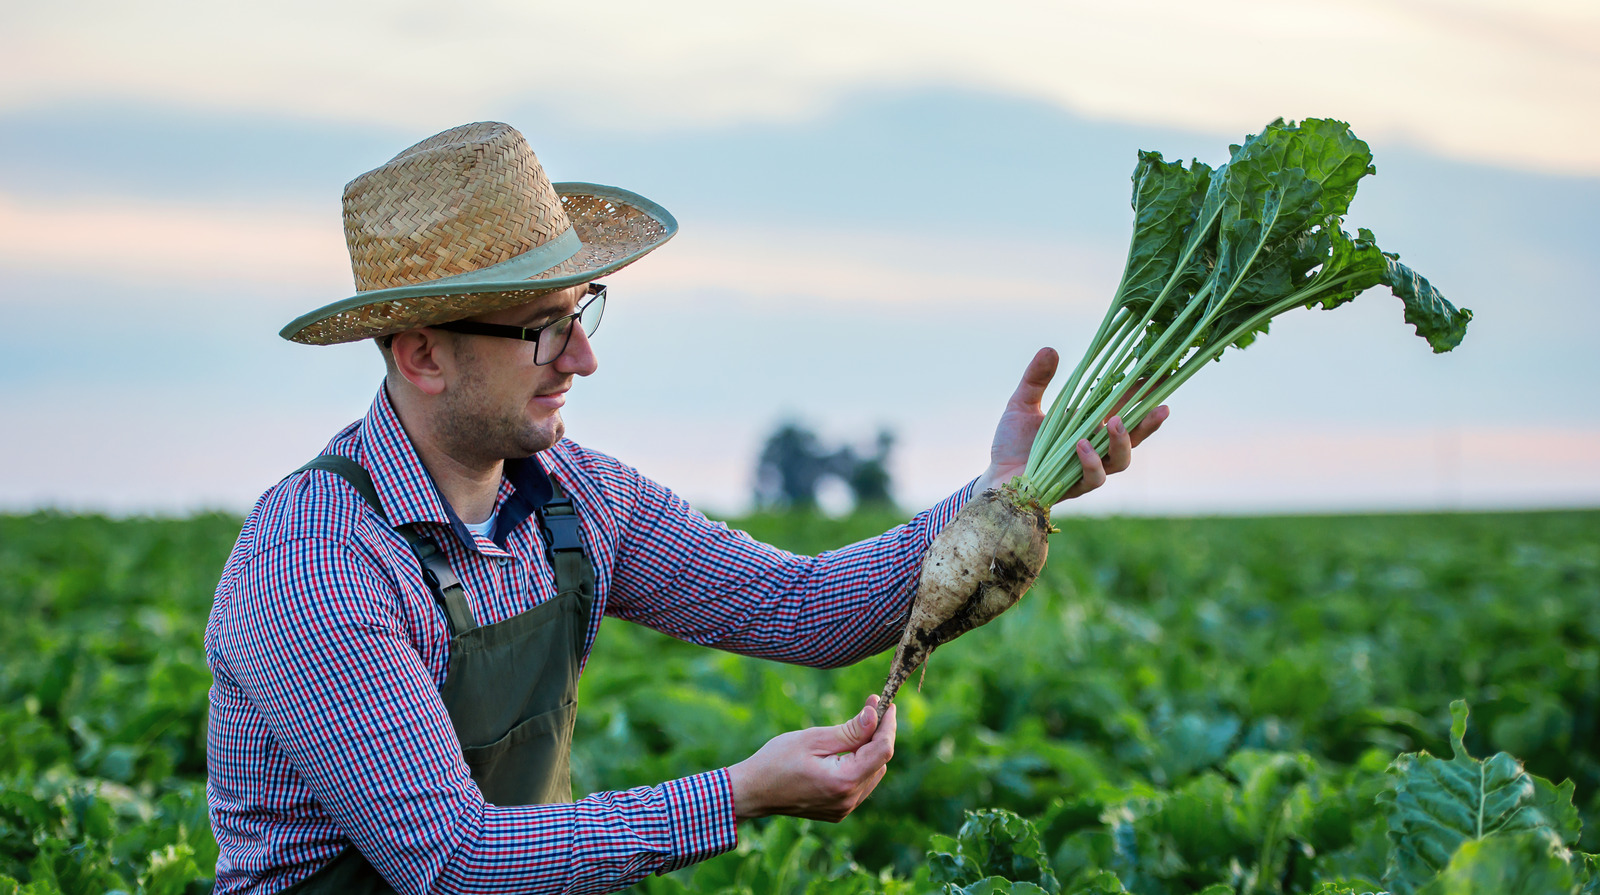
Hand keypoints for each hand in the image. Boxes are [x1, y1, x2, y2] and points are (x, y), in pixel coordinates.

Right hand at [726, 695, 895, 821]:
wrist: (753, 791)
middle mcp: (849, 800)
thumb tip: (875, 715)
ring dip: (868, 751)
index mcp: (844, 781)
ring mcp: (844, 809)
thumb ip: (849, 730)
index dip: (888, 725)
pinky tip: (842, 753)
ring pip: (872, 773)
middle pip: (880, 762)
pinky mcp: (838, 811)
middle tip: (867, 710)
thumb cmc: (777, 760)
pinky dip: (858, 766)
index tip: (886, 704)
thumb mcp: (813, 738)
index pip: (882, 750)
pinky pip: (860, 785)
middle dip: (877, 735)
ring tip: (851, 731)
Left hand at [974, 347, 1168, 501]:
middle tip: (1161, 406)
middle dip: (1150, 423)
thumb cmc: (1011, 442)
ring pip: (1121, 461)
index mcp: (1088, 426)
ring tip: (1115, 422)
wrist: (993, 476)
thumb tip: (1050, 349)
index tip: (1157, 377)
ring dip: (1122, 441)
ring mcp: (1086, 470)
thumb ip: (1036, 379)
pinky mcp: (1073, 488)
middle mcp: (1095, 449)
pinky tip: (1082, 445)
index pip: (1123, 409)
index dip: (1141, 396)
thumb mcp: (1022, 404)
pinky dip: (1091, 461)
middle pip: (1134, 438)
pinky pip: (1093, 479)